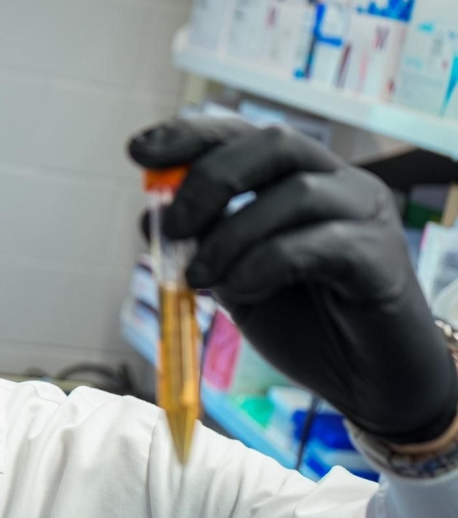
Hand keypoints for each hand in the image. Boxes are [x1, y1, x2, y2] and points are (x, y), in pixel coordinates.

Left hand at [128, 117, 457, 444]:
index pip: (242, 135)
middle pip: (274, 143)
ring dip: (232, 234)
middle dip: (209, 179)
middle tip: (172, 228)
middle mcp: (337, 184)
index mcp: (298, 178)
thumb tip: (149, 216)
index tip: (136, 151)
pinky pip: (320, 245)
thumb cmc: (302, 323)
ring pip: (296, 192)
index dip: (190, 136)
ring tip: (199, 278)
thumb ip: (201, 245)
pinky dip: (266, 262)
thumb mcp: (233, 279)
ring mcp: (366, 216)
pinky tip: (239, 290)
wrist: (362, 382)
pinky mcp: (382, 259)